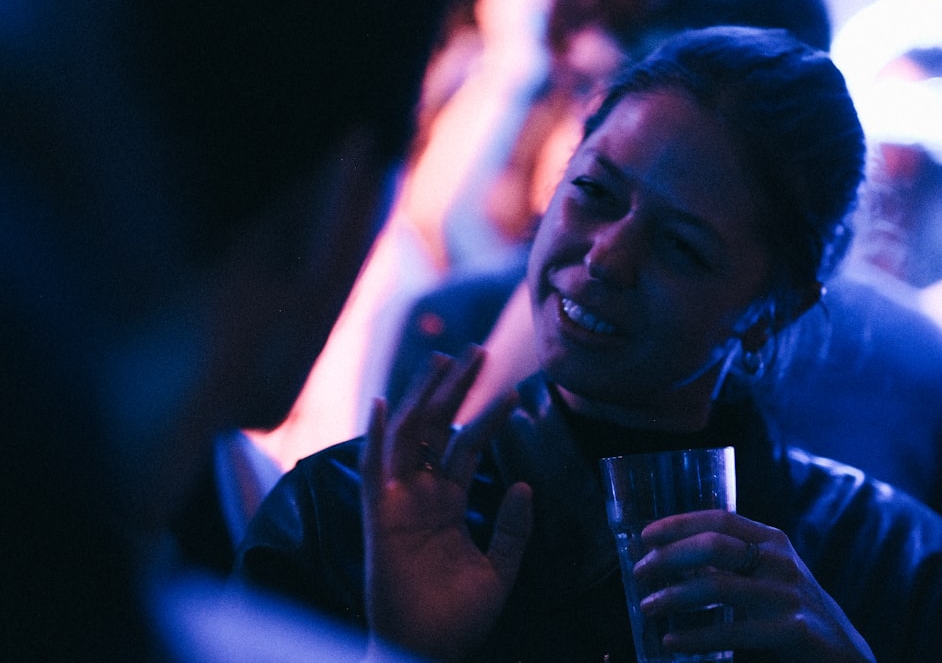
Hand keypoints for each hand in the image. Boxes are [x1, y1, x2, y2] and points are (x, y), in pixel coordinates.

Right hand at [360, 347, 532, 660]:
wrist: (428, 652)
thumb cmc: (458, 618)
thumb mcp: (500, 569)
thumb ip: (513, 527)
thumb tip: (523, 483)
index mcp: (446, 502)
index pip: (466, 445)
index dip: (488, 416)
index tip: (512, 390)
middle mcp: (421, 494)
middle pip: (437, 428)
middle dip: (455, 389)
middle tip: (477, 351)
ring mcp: (400, 503)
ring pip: (410, 436)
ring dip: (425, 397)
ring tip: (446, 360)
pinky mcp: (381, 518)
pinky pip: (375, 470)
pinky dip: (377, 436)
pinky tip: (385, 403)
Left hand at [634, 511, 874, 661]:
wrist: (846, 654)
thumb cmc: (792, 611)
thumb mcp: (766, 577)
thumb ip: (730, 565)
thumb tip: (669, 561)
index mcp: (771, 541)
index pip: (720, 518)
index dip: (679, 523)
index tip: (646, 536)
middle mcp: (780, 561)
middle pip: (714, 545)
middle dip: (670, 557)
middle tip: (640, 573)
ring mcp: (788, 595)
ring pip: (717, 586)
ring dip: (674, 596)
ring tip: (647, 607)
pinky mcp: (793, 630)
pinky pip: (731, 631)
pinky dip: (695, 636)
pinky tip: (672, 641)